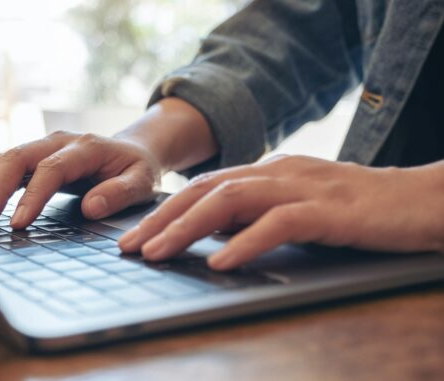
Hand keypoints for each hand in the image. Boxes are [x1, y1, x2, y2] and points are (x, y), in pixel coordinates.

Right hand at [0, 131, 161, 227]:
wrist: (134, 149)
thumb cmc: (138, 169)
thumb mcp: (142, 181)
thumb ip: (120, 193)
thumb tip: (91, 208)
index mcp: (86, 147)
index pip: (51, 169)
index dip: (32, 196)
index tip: (18, 224)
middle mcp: (59, 141)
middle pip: (18, 158)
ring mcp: (44, 147)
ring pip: (5, 161)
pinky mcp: (35, 157)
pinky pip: (6, 169)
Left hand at [118, 155, 443, 269]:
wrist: (421, 199)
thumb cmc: (356, 210)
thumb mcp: (296, 206)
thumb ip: (256, 214)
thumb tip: (212, 233)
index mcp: (266, 172)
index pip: (203, 188)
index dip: (164, 211)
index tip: (134, 236)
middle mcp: (276, 172)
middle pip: (205, 190)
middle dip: (161, 219)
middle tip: (128, 246)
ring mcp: (302, 187)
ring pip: (231, 201)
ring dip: (188, 228)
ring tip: (158, 253)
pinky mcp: (329, 210)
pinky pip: (279, 223)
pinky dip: (246, 242)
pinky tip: (220, 261)